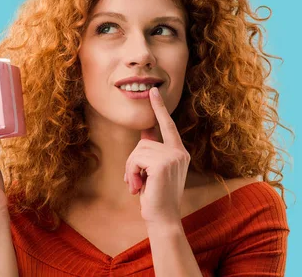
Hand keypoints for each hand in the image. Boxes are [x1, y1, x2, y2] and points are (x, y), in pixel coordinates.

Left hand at [125, 87, 190, 224]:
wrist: (162, 218)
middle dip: (132, 162)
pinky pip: (136, 159)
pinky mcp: (163, 164)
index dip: (159, 108)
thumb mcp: (153, 170)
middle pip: (142, 143)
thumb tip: (146, 132)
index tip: (153, 91)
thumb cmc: (156, 195)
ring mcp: (173, 157)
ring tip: (139, 186)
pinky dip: (132, 173)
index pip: (167, 126)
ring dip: (131, 170)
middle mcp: (179, 152)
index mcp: (179, 152)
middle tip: (136, 182)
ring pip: (137, 151)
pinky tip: (140, 187)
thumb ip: (151, 152)